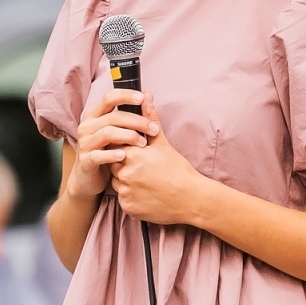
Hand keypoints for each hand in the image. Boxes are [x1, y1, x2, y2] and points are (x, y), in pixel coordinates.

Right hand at [66, 89, 158, 198]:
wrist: (87, 178)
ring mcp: (85, 143)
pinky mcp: (85, 160)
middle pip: (113, 117)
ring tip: (144, 144)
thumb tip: (148, 94)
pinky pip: (99, 155)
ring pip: (107, 133)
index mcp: (94, 115)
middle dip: (137, 121)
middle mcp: (87, 126)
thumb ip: (131, 115)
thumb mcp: (117, 132)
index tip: (142, 98)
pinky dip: (113, 154)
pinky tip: (124, 155)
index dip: (126, 96)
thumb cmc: (106, 151)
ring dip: (129, 136)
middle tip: (154, 129)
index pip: (109, 97)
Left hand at [107, 94, 203, 225]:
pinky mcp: (128, 208)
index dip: (126, 151)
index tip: (139, 155)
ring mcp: (125, 193)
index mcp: (131, 155)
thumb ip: (150, 118)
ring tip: (148, 183)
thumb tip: (145, 95)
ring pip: (118, 185)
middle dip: (126, 167)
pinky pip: (124, 201)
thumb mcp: (163, 143)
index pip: (115, 148)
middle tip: (146, 171)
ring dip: (128, 184)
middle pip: (114, 167)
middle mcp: (125, 174)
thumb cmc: (178, 170)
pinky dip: (132, 199)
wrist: (191, 198)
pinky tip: (148, 195)